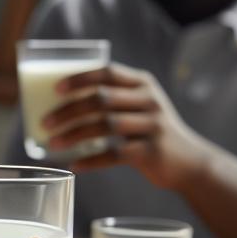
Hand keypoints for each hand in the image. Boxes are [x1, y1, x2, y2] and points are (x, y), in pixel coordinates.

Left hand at [41, 63, 212, 189]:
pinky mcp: (152, 152)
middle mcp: (150, 101)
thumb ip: (114, 99)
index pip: (108, 72)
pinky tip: (74, 165)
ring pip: (105, 126)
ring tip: (52, 144)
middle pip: (101, 99)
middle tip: (45, 122)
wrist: (191, 162)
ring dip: (74, 135)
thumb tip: (62, 103)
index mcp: (143, 84)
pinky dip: (91, 161)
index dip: (80, 78)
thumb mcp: (141, 107)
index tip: (56, 89)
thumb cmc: (153, 132)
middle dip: (68, 110)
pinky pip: (114, 155)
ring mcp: (153, 126)